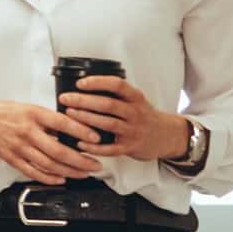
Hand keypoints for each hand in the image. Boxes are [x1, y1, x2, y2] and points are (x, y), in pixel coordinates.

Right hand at [0, 97, 102, 183]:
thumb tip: (71, 127)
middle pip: (58, 150)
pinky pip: (33, 171)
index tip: (95, 138)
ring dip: (69, 171)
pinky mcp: (11, 158)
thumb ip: (48, 118)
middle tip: (95, 164)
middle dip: (81, 160)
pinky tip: (61, 179)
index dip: (81, 131)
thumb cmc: (2, 112)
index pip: (62, 123)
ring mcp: (18, 147)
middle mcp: (26, 131)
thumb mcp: (27, 107)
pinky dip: (49, 178)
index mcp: (33, 114)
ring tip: (83, 173)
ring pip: (48, 164)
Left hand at [58, 76, 190, 162]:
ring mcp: (133, 130)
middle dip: (84, 101)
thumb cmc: (144, 116)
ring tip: (69, 115)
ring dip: (86, 119)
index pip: (117, 85)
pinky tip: (80, 143)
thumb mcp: (135, 100)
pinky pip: (110, 148)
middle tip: (66, 99)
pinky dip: (94, 146)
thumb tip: (84, 86)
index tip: (80, 83)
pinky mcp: (130, 147)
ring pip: (108, 124)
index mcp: (135, 98)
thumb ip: (116, 94)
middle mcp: (135, 113)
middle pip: (108, 104)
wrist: (166, 136)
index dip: (98, 83)